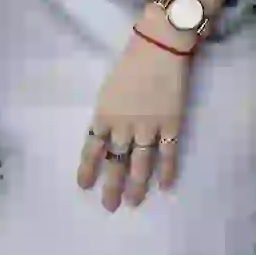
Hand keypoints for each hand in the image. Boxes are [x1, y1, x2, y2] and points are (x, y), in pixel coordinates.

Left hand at [77, 30, 190, 210]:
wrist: (160, 48)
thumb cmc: (131, 63)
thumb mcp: (109, 90)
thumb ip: (108, 115)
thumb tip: (106, 136)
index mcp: (104, 115)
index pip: (92, 148)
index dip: (88, 168)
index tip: (84, 186)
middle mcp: (124, 126)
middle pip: (116, 162)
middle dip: (112, 186)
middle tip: (109, 206)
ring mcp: (148, 128)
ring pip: (141, 164)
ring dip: (137, 185)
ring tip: (133, 203)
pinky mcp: (171, 125)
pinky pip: (168, 154)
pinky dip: (167, 171)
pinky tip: (164, 187)